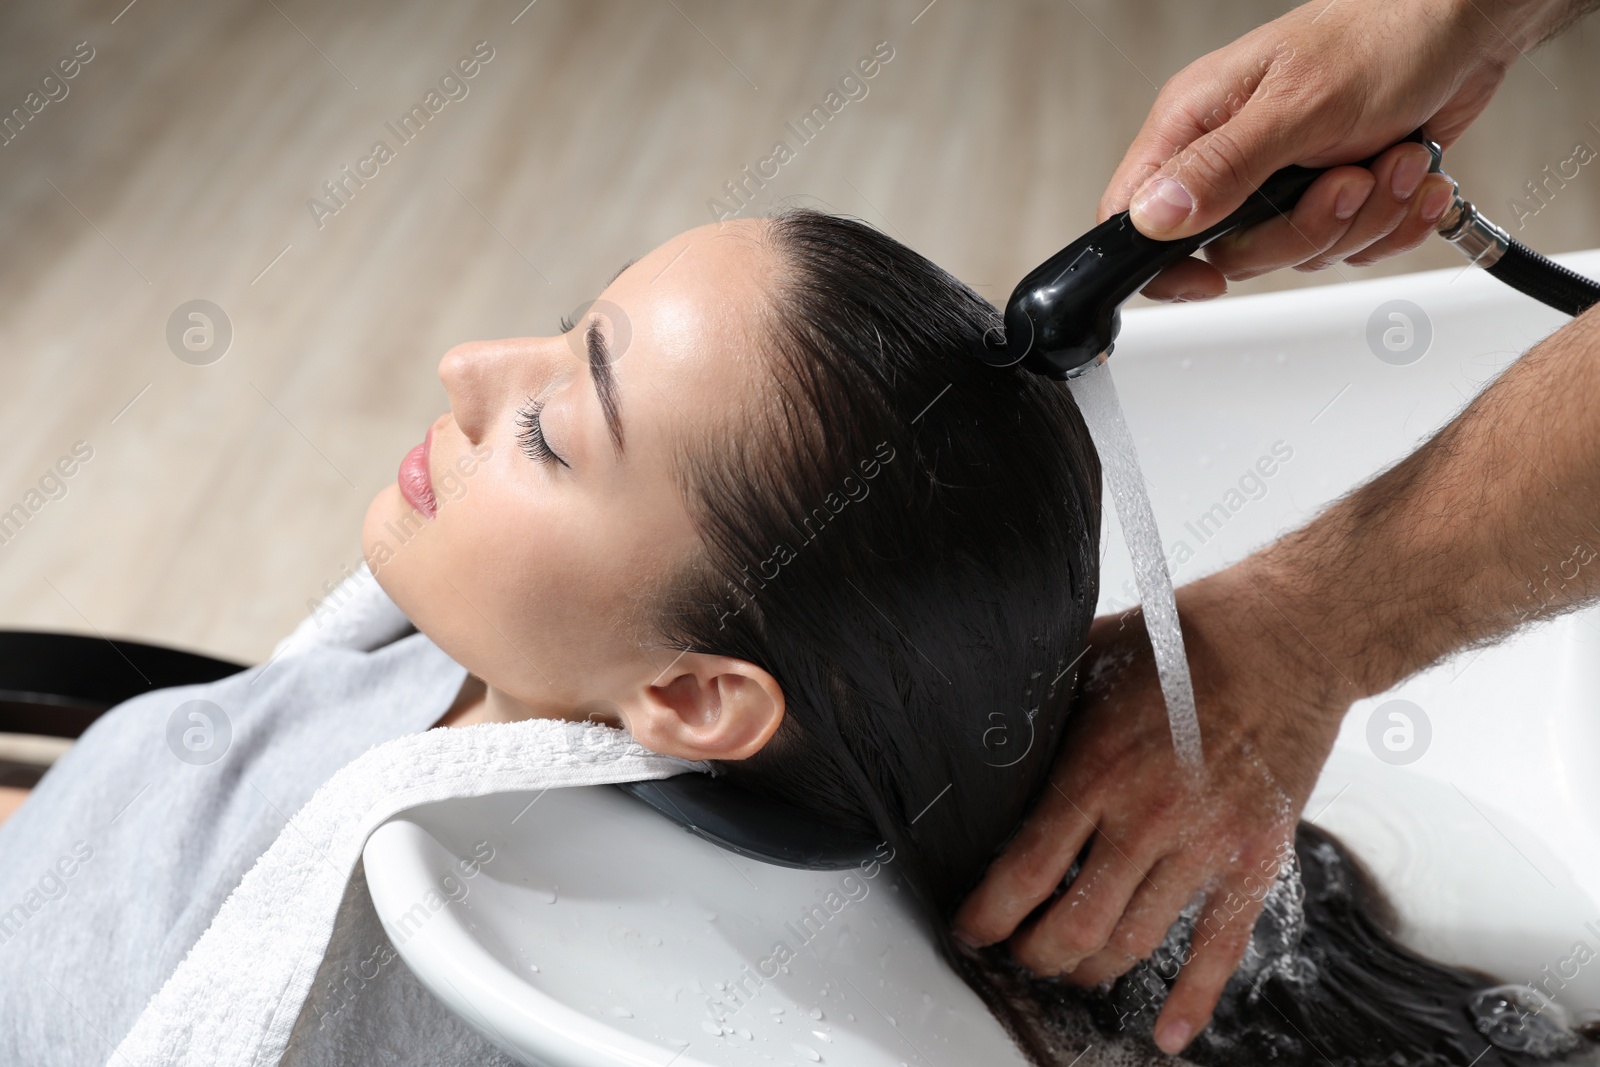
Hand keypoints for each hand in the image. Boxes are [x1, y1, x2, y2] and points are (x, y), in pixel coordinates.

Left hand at [952, 562, 1350, 1054]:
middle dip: (1031, 953)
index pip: (1027, 872)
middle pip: (1073, 926)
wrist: (1287, 639)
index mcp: (1098, 771)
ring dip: (1089, 969)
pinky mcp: (1255, 861)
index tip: (970, 930)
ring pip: (1133, 944)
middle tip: (1015, 950)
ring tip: (1066, 968)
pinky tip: (1167, 1033)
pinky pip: (1219, 949)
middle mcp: (1147, 820)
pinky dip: (1191, 999)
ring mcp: (1205, 847)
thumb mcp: (1091, 656)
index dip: (988, 916)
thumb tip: (984, 719)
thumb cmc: (1187, 642)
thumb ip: (1041, 702)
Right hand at [1099, 0, 1567, 300]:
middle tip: (1345, 179)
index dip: (1164, 263)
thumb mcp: (1296, 105)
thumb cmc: (1382, 35)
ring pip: (1297, 254)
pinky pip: (1346, 249)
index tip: (1211, 276)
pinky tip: (1407, 172)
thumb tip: (1152, 218)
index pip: (1134, 217)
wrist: (1463, 24)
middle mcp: (1230, 157)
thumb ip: (1221, 166)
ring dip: (1363, 217)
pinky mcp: (1329, 194)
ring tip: (1390, 158)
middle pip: (1231, 254)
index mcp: (1195, 124)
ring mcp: (1280, 180)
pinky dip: (1390, 220)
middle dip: (1307, 229)